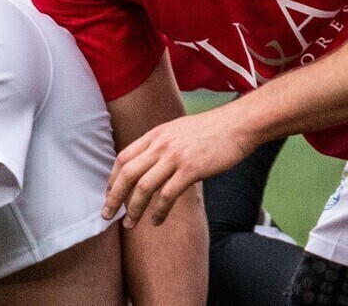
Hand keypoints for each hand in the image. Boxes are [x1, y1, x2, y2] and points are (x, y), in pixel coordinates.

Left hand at [105, 106, 254, 227]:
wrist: (239, 124)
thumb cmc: (214, 129)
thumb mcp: (180, 129)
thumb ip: (163, 143)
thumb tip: (151, 162)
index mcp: (156, 134)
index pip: (123, 157)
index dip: (112, 179)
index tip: (109, 195)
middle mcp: (161, 144)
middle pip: (127, 174)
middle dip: (114, 198)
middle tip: (107, 215)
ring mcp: (176, 156)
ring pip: (144, 187)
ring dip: (133, 209)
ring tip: (130, 223)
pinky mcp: (191, 169)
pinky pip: (167, 195)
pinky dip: (159, 211)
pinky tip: (157, 220)